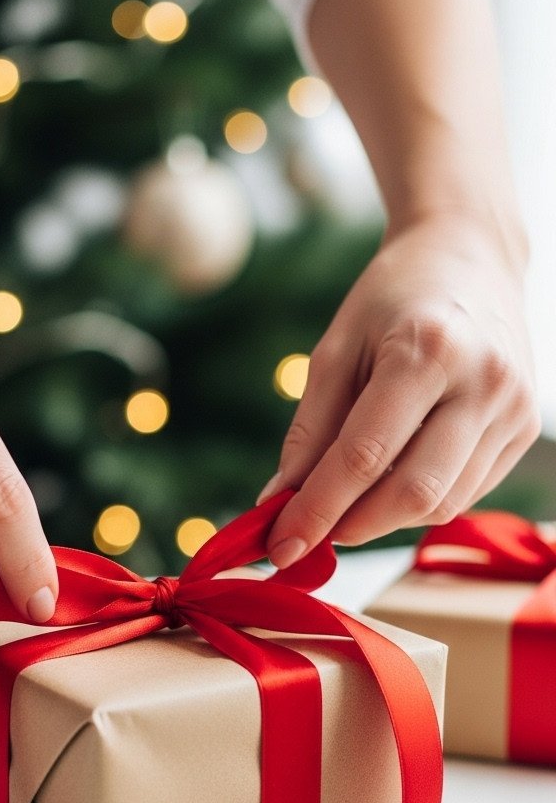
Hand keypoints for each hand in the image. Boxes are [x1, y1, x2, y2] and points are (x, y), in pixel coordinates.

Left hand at [258, 216, 539, 564]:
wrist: (472, 256)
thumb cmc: (393, 299)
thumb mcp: (336, 349)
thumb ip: (310, 430)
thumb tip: (279, 503)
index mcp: (427, 350)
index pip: (364, 456)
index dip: (317, 511)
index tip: (279, 547)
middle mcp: (482, 382)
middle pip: (412, 492)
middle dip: (352, 526)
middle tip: (309, 535)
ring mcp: (512, 409)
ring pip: (441, 503)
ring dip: (384, 517)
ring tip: (348, 498)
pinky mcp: (524, 431)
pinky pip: (464, 493)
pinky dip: (418, 502)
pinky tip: (392, 478)